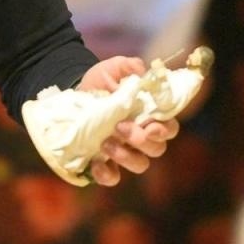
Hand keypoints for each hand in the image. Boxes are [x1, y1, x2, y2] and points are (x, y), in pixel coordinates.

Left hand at [77, 56, 179, 186]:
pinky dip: (107, 174)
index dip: (165, 130)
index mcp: (149, 116)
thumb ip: (128, 66)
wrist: (72, 96)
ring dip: (126, 156)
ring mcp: (124, 153)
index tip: (150, 124)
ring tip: (106, 142)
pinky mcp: (105, 164)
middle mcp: (141, 137)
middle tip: (120, 127)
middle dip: (141, 140)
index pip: (170, 128)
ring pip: (140, 165)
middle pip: (157, 149)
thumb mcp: (111, 69)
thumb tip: (141, 69)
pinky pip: (113, 178)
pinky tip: (96, 163)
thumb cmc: (99, 83)